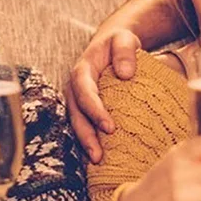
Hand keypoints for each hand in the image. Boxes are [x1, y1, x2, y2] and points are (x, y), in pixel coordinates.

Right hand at [65, 28, 140, 162]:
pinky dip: (89, 140)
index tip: (110, 127)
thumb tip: (125, 74)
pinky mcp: (83, 107)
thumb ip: (125, 51)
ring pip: (76, 123)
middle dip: (86, 135)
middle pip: (76, 114)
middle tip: (98, 155)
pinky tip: (100, 157)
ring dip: (85, 142)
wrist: (111, 45)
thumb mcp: (124, 39)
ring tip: (97, 161)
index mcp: (82, 70)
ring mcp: (77, 99)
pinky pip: (83, 125)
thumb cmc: (119, 43)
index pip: (84, 92)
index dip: (94, 110)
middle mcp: (74, 87)